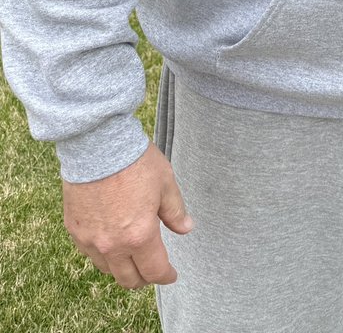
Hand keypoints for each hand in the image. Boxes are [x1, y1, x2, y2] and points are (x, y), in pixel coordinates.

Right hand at [62, 142, 192, 288]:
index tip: (171, 274)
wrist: (98, 145)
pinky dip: (102, 254)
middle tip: (152, 269)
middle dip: (144, 278)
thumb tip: (186, 229)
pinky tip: (111, 242)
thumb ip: (175, 211)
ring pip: (107, 269)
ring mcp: (90, 239)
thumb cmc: (134, 161)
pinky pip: (89, 253)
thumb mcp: (165, 183)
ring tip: (132, 257)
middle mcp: (112, 245)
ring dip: (122, 268)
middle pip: (128, 279)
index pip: (154, 271)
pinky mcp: (74, 229)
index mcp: (139, 236)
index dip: (165, 276)